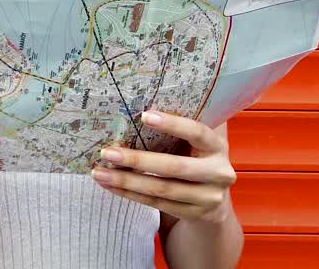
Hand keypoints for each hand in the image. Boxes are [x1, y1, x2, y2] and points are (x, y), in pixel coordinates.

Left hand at [89, 110, 236, 223]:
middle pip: (175, 168)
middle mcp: (219, 173)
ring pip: (162, 190)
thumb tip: (136, 104)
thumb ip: (179, 127)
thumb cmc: (195, 158)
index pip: (197, 133)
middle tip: (107, 152)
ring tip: (99, 172)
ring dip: (126, 181)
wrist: (214, 200)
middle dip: (137, 160)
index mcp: (217, 146)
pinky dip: (130, 194)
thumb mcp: (196, 143)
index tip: (143, 116)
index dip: (173, 124)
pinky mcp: (195, 214)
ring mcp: (208, 198)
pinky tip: (110, 185)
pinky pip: (157, 204)